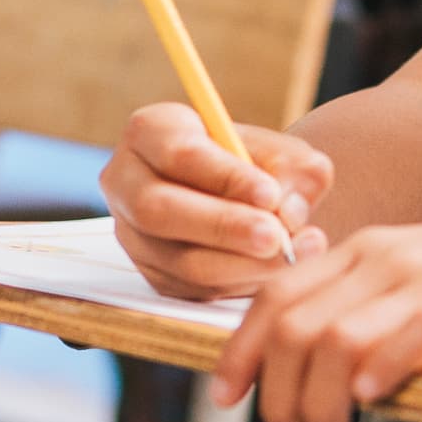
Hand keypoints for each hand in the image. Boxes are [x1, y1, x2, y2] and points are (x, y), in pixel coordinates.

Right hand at [104, 103, 331, 298]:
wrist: (243, 200)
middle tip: (275, 237)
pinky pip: (193, 290)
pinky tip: (277, 272)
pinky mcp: (153, 275)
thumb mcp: (279, 152)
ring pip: (179, 260)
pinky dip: (239, 284)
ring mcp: (134, 235)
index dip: (225, 177)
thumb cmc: (256, 165)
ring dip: (241, 264)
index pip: (179, 153)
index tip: (270, 194)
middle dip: (223, 227)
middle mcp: (127, 182)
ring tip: (293, 255)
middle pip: (159, 211)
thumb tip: (289, 211)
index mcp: (151, 131)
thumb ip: (294, 168)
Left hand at [212, 220, 421, 421]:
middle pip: (292, 327)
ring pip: (330, 343)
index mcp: (369, 249)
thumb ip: (374, 302)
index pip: (276, 296)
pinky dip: (369, 379)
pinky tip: (368, 407)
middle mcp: (385, 258)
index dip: (241, 352)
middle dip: (274, 393)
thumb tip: (321, 359)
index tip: (227, 398)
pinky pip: (397, 344)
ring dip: (314, 403)